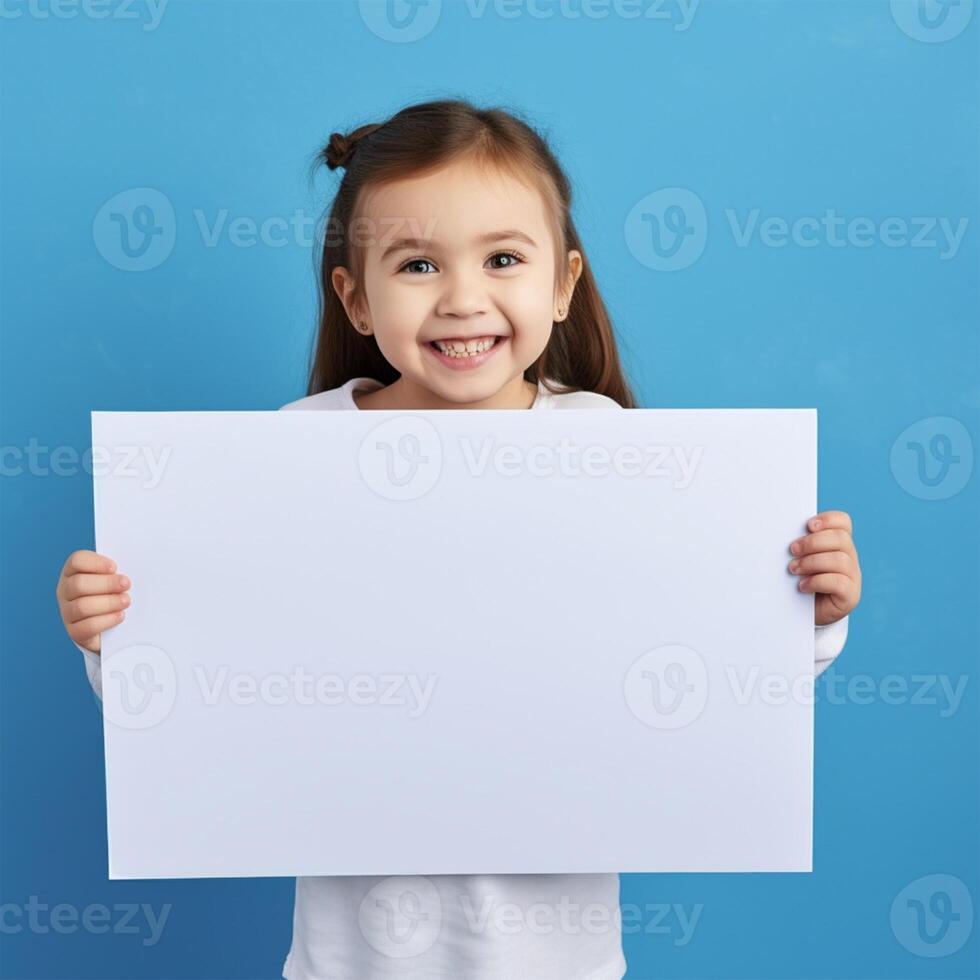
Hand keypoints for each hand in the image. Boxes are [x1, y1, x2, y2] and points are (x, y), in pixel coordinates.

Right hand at [55, 550, 130, 654]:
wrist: (109, 626)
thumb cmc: (113, 593)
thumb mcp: (113, 579)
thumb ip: (118, 572)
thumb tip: (136, 568)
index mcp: (73, 572)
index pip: (77, 560)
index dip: (95, 563)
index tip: (115, 567)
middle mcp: (65, 590)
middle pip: (79, 584)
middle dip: (106, 584)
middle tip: (126, 584)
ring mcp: (67, 612)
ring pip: (82, 606)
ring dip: (109, 602)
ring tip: (126, 601)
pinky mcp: (75, 631)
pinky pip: (88, 626)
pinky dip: (107, 620)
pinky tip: (120, 615)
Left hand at [787, 511, 860, 625]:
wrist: (802, 613)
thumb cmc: (799, 579)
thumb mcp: (799, 559)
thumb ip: (799, 545)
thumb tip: (783, 532)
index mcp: (838, 543)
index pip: (843, 522)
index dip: (828, 520)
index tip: (808, 525)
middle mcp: (849, 557)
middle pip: (840, 539)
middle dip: (812, 542)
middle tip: (792, 550)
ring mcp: (853, 577)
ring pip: (840, 560)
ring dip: (812, 562)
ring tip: (793, 569)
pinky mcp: (850, 596)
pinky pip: (839, 583)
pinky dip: (817, 581)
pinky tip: (802, 586)